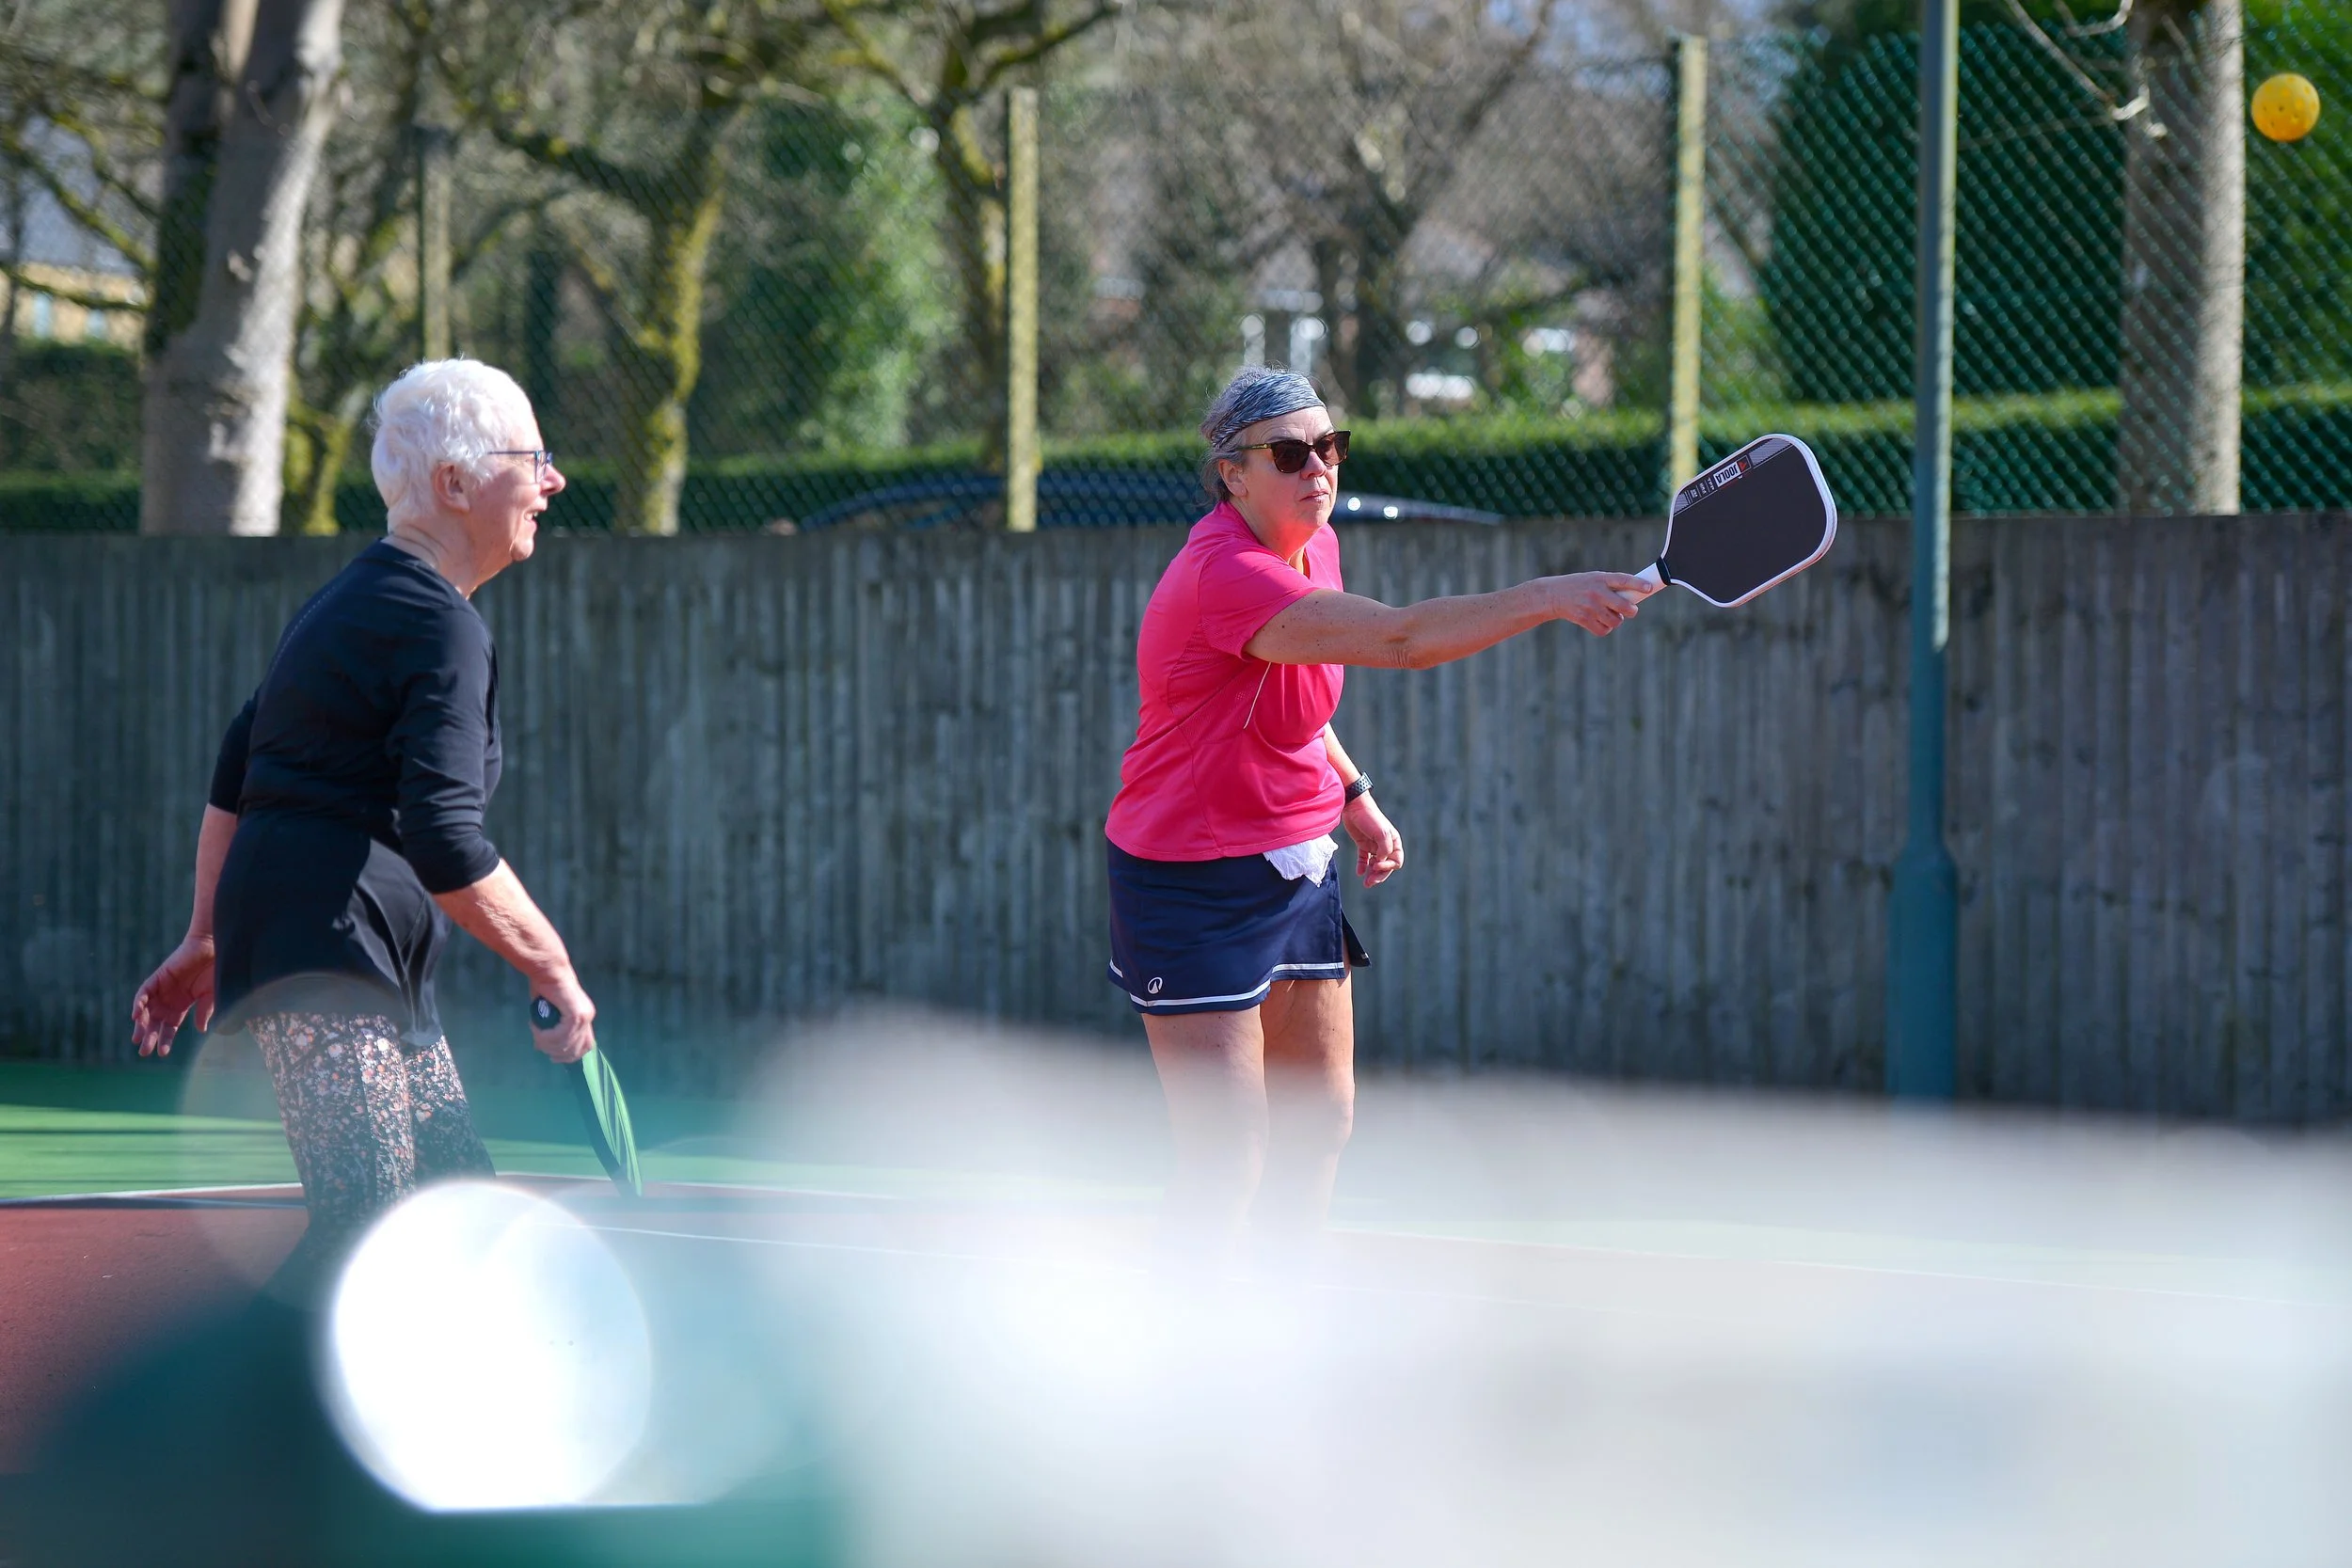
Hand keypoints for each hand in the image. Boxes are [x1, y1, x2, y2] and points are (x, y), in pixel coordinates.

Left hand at [130, 934, 215, 1057]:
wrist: (213, 947)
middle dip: (149, 1036)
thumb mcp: (212, 995)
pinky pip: (144, 993)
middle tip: (144, 1052)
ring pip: (147, 1010)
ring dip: (141, 1024)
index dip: (165, 1039)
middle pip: (155, 1022)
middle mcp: (169, 999)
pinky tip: (137, 1016)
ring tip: (138, 1038)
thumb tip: (201, 1030)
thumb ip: (205, 1012)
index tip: (162, 1053)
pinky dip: (138, 1003)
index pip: (170, 1026)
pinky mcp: (158, 978)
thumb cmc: (216, 970)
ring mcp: (162, 989)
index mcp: (182, 1005)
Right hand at [527, 968, 596, 1064]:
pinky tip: (537, 1030)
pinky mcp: (575, 1014)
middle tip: (540, 1046)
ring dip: (548, 1043)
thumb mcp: (549, 1013)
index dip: (570, 1056)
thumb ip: (550, 1030)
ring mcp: (584, 1016)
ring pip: (566, 1043)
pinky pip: (561, 1035)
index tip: (553, 1058)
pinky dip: (547, 1036)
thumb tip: (541, 1047)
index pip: (585, 1045)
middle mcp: (588, 1017)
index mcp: (585, 1016)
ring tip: (536, 1034)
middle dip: (557, 1052)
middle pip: (576, 1048)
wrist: (548, 970)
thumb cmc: (546, 988)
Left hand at [1343, 793, 1403, 886]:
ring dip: (1372, 873)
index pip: (1396, 861)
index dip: (1387, 867)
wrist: (1353, 806)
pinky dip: (1362, 866)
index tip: (1376, 865)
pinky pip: (1364, 859)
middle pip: (1386, 865)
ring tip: (1366, 882)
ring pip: (1375, 864)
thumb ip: (1385, 849)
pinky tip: (1359, 873)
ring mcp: (1373, 845)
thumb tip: (1381, 861)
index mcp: (1394, 841)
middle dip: (1379, 875)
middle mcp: (1385, 845)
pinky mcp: (1362, 844)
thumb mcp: (1381, 833)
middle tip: (1370, 883)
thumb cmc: (1369, 818)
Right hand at [1543, 572, 1650, 635]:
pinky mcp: (1584, 619)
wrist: (1553, 595)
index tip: (1649, 588)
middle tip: (1631, 611)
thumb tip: (1634, 597)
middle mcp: (1596, 592)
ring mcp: (1590, 607)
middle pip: (1624, 606)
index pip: (1624, 580)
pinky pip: (1604, 630)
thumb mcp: (1594, 579)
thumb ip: (1611, 586)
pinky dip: (1605, 628)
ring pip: (1616, 621)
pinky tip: (1600, 622)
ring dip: (1616, 620)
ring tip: (1609, 615)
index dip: (1638, 584)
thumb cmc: (1579, 586)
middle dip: (1631, 611)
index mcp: (1601, 579)